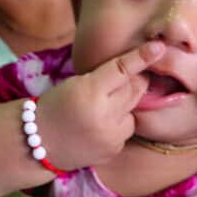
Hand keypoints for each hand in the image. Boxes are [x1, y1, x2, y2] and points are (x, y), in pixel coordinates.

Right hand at [36, 41, 164, 170]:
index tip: (160, 47)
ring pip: (134, 108)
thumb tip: (136, 67)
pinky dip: (119, 122)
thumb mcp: (75, 82)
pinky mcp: (114, 149)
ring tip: (102, 106)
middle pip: (134, 88)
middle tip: (116, 82)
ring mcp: (110, 136)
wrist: (36, 142)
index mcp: (90, 92)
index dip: (141, 57)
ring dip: (125, 103)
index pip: (121, 70)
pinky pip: (128, 128)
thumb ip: (104, 75)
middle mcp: (104, 115)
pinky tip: (101, 124)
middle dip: (131, 81)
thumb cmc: (55, 105)